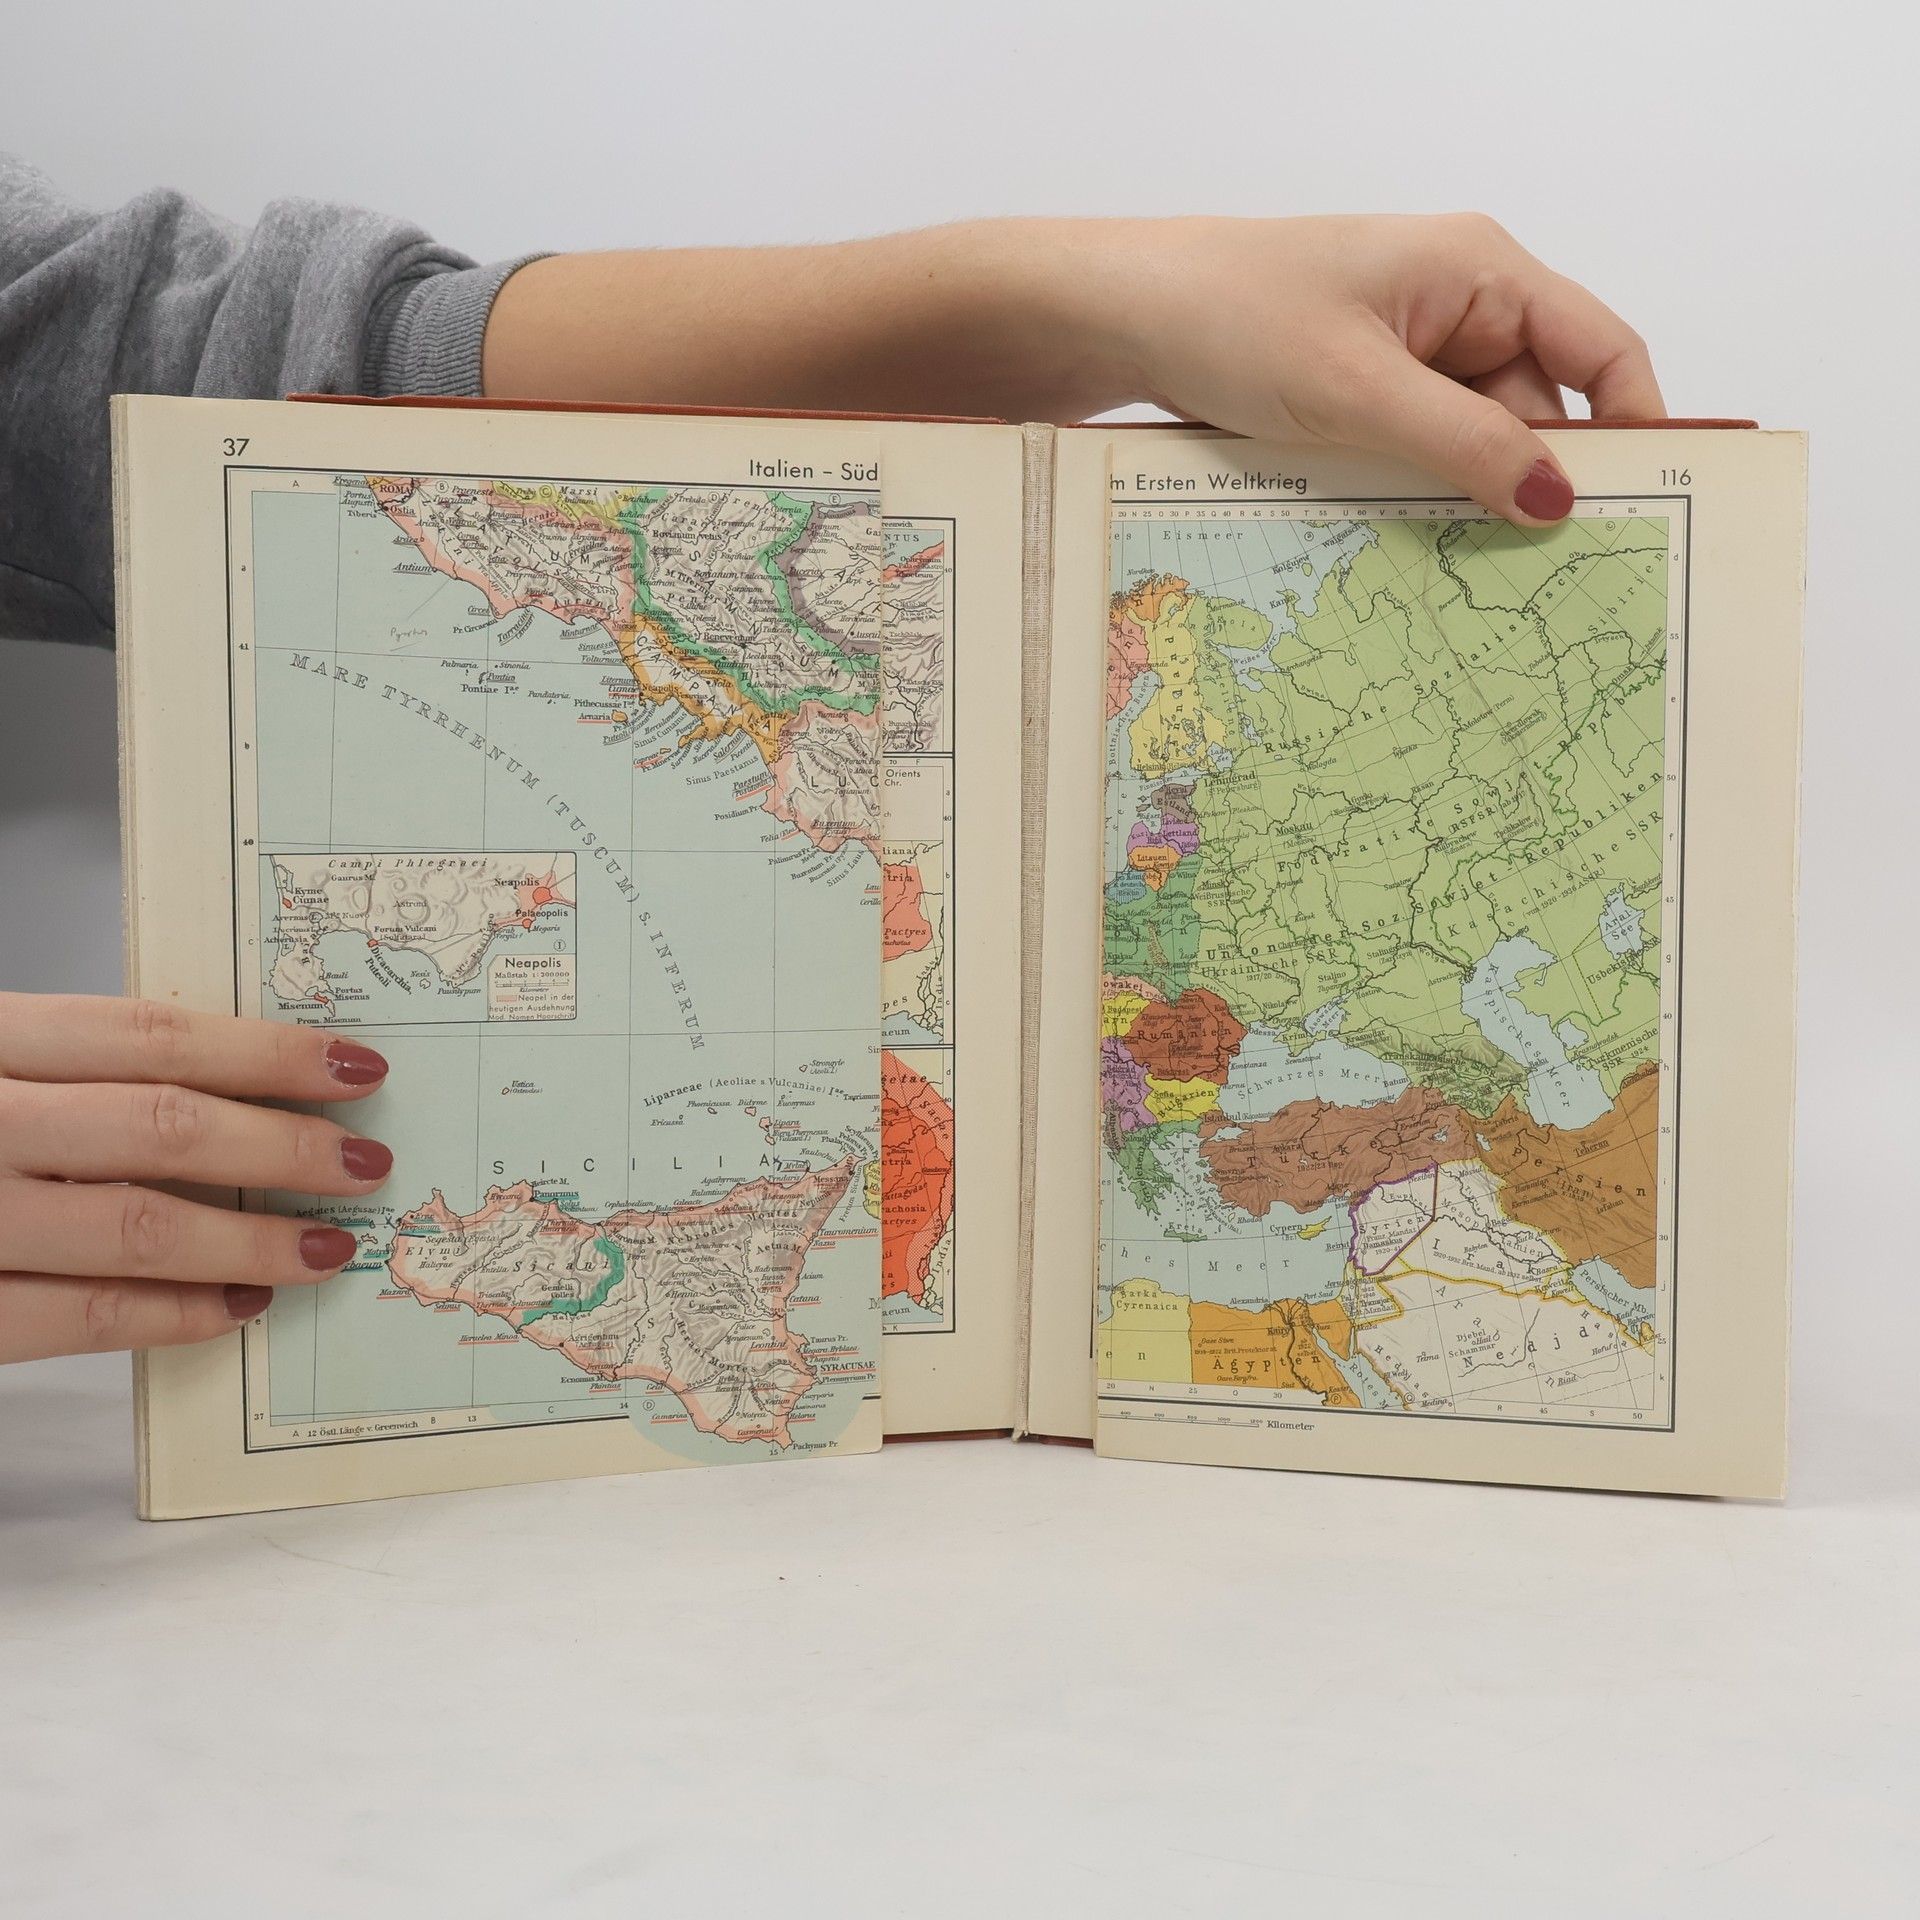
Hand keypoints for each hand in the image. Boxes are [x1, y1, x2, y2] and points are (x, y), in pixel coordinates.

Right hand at [0, 995, 392, 1361]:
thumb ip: (87, 1077)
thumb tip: (242, 1091)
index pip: (152, 1037)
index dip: (268, 1054)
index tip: (359, 1068)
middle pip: (162, 1127)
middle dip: (284, 1148)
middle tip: (366, 1165)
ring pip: (138, 1228)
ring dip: (252, 1241)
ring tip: (328, 1247)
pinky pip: (85, 1317)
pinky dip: (176, 1312)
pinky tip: (239, 1304)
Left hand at [1103, 212, 1664, 523]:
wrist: (1116, 316)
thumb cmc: (1231, 317)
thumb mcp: (1358, 389)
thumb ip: (1463, 444)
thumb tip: (1556, 501)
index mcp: (1478, 272)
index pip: (1599, 348)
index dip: (1631, 425)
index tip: (1642, 506)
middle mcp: (1453, 307)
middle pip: (1533, 410)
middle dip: (1535, 485)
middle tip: (1547, 579)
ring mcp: (1401, 355)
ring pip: (1466, 443)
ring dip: (1464, 499)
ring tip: (1471, 579)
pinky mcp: (1353, 396)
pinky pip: (1410, 453)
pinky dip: (1411, 494)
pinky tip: (1405, 547)